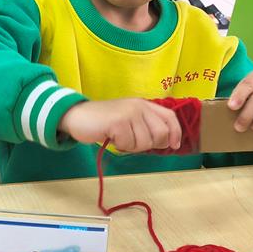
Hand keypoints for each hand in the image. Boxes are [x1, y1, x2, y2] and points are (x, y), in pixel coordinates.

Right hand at [58, 98, 182, 152]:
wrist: (77, 116)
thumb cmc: (103, 122)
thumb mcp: (128, 119)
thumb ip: (146, 125)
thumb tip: (168, 141)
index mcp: (143, 104)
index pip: (170, 117)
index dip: (175, 133)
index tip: (173, 145)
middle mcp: (139, 106)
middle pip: (161, 134)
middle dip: (150, 144)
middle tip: (133, 142)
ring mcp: (128, 113)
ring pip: (145, 143)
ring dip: (132, 147)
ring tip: (119, 138)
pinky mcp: (118, 123)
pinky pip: (129, 144)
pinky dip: (120, 146)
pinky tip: (111, 138)